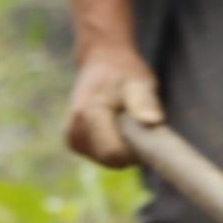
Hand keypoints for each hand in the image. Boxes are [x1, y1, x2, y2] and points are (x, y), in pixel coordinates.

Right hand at [64, 43, 163, 168]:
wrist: (103, 62)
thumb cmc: (124, 72)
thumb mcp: (139, 82)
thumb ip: (144, 102)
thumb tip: (152, 121)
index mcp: (88, 114)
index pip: (114, 154)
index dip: (136, 149)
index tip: (146, 130)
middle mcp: (74, 130)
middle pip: (111, 159)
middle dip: (129, 147)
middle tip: (136, 121)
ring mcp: (71, 138)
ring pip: (107, 160)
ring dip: (122, 146)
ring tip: (125, 119)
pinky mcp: (73, 142)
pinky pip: (101, 156)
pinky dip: (113, 145)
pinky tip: (115, 125)